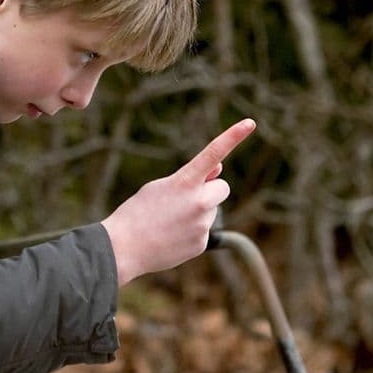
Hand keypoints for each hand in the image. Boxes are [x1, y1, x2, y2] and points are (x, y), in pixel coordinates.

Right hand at [101, 118, 255, 285]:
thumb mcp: (160, 186)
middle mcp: (198, 202)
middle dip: (210, 189)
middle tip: (187, 198)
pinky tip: (170, 236)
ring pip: (210, 210)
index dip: (233, 136)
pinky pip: (203, 230)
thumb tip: (219, 170)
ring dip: (197, 211)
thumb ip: (192, 177)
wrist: (123, 249)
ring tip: (169, 222)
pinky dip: (190, 231)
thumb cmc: (137, 213)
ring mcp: (202, 225)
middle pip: (222, 188)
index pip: (213, 153)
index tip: (250, 123)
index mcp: (184, 182)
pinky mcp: (201, 243)